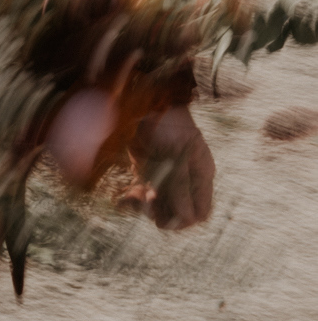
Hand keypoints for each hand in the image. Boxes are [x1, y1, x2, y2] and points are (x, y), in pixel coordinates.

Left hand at [121, 104, 214, 229]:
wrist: (145, 100)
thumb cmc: (168, 125)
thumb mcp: (179, 155)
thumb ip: (181, 185)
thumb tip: (186, 218)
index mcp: (201, 175)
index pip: (200, 212)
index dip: (185, 220)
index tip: (166, 220)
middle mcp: (185, 179)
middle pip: (176, 212)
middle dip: (160, 213)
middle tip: (144, 204)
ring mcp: (165, 176)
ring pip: (157, 206)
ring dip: (143, 207)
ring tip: (129, 200)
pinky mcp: (146, 172)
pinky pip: (142, 194)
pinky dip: (132, 200)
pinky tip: (121, 201)